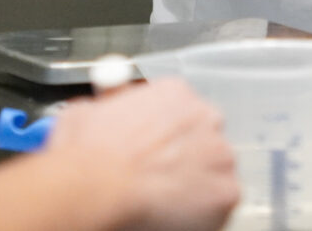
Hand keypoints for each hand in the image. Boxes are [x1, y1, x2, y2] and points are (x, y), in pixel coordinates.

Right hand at [46, 79, 239, 230]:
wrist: (96, 186)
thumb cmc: (85, 154)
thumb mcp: (85, 112)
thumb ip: (107, 106)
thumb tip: (99, 111)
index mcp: (175, 93)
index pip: (181, 113)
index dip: (165, 138)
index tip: (153, 154)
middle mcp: (205, 116)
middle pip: (204, 140)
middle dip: (184, 161)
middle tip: (157, 181)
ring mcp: (220, 154)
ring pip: (214, 173)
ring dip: (194, 187)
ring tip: (161, 202)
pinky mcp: (226, 191)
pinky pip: (219, 205)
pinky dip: (201, 216)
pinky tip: (172, 218)